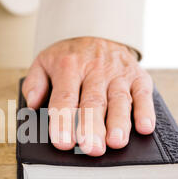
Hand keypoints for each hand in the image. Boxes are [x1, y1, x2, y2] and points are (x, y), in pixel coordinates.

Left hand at [22, 37, 154, 156]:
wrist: (98, 30)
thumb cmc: (69, 56)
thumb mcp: (44, 61)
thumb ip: (34, 83)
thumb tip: (31, 104)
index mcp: (69, 66)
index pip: (65, 97)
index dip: (63, 121)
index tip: (63, 142)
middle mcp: (95, 69)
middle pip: (93, 102)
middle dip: (92, 127)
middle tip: (91, 149)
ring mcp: (119, 73)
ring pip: (119, 100)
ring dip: (119, 123)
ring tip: (116, 142)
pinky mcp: (138, 76)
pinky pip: (144, 94)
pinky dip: (146, 111)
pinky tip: (145, 128)